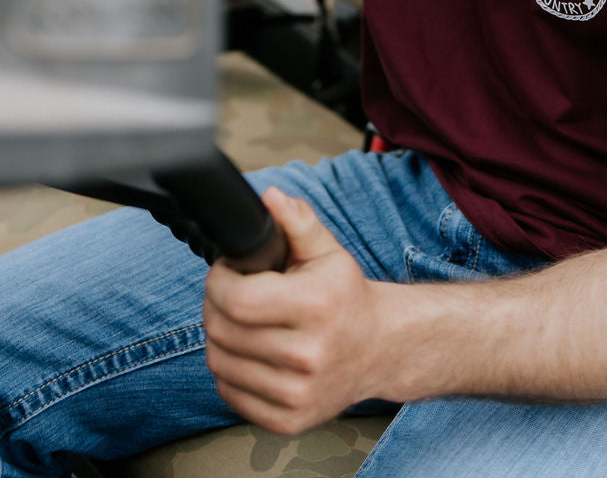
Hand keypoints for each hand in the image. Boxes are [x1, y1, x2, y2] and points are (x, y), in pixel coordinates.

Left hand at [203, 186, 380, 433]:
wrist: (379, 349)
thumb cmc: (347, 297)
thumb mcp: (328, 252)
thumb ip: (297, 222)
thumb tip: (270, 197)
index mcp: (317, 306)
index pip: (238, 300)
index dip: (219, 281)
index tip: (227, 272)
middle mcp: (309, 354)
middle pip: (223, 331)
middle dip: (216, 306)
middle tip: (231, 293)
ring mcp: (298, 393)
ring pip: (220, 363)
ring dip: (219, 338)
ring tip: (241, 321)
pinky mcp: (288, 420)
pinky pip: (230, 393)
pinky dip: (230, 370)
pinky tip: (249, 351)